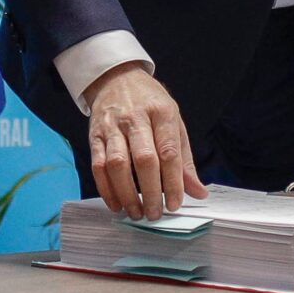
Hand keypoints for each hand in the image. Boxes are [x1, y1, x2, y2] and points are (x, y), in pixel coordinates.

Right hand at [83, 64, 207, 217]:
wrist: (118, 79)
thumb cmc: (151, 105)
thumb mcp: (175, 124)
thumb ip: (185, 160)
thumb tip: (199, 192)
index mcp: (162, 113)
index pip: (169, 152)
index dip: (173, 182)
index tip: (175, 204)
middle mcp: (136, 119)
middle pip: (144, 159)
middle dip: (151, 192)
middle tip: (155, 213)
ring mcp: (113, 127)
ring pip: (117, 164)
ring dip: (127, 194)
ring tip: (136, 213)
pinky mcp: (95, 136)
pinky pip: (98, 165)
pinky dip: (106, 188)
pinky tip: (116, 204)